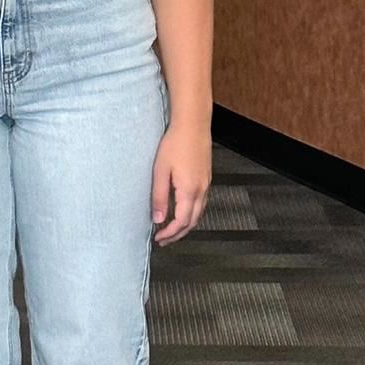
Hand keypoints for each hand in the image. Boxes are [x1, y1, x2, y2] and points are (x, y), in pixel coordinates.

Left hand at [151, 117, 211, 244]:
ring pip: (199, 213)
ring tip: (172, 229)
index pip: (181, 222)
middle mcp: (201, 190)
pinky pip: (201, 202)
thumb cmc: (176, 143)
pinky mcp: (206, 177)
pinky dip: (192, 213)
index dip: (170, 234)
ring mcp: (206, 184)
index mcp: (189, 191)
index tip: (159, 238)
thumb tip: (158, 219)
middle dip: (178, 234)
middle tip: (164, 240)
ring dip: (186, 224)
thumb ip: (159, 197)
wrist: (193, 124)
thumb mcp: (160, 171)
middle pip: (192, 222)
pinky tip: (183, 210)